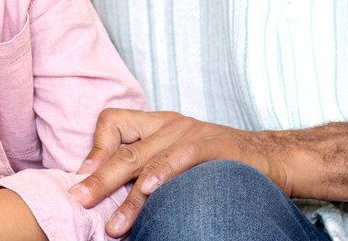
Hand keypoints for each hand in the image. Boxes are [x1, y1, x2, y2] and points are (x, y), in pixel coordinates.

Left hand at [68, 109, 290, 236]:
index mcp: (157, 124)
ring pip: (148, 162)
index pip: (113, 121)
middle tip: (77, 200)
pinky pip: (181, 158)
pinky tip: (148, 191)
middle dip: (98, 179)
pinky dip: (163, 175)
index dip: (95, 147)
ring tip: (113, 225)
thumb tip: (112, 195)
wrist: (269, 156)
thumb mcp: (178, 154)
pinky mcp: (212, 145)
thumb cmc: (218, 161)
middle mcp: (170, 125)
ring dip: (128, 199)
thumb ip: (148, 165)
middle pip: (124, 150)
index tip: (82, 175)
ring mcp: (190, 133)